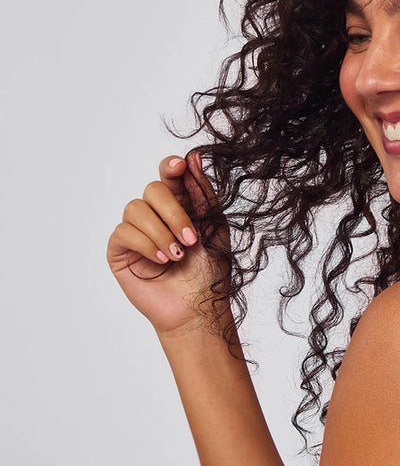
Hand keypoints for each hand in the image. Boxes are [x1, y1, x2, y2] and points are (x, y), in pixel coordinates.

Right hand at [107, 152, 230, 338]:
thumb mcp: (213, 226)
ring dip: (161, 232)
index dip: (171, 167)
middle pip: (153, 189)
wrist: (199, 308)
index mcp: (180, 204)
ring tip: (177, 255)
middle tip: (191, 239)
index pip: (169, 175)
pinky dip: (146, 244)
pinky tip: (162, 260)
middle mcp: (155, 214)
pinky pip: (123, 232)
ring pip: (135, 208)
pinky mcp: (120, 251)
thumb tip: (193, 157)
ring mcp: (136, 231)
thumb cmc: (209, 270)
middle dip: (174, 212)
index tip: (179, 166)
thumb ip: (202, 193)